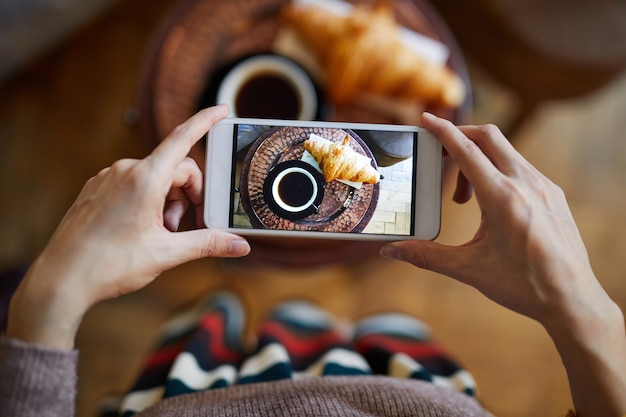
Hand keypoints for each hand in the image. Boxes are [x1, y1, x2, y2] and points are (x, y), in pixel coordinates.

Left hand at [7, 105, 249, 348]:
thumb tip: (240, 245)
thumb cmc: (110, 265)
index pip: (183, 138)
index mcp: (145, 179)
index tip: (222, 108)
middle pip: (174, 167)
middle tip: (183, 226)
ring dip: (167, 200)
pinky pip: (133, 183)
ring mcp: (108, 178)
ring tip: (160, 232)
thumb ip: (207, 243)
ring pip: (154, 177)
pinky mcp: (97, 188)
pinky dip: (147, 200)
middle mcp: (125, 170)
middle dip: (188, 193)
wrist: (62, 278)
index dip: (206, 120)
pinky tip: (140, 228)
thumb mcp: (167, 254)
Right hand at [382, 112, 608, 324]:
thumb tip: (392, 252)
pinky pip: (522, 168)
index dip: (442, 131)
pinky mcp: (554, 196)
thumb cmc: (524, 286)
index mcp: (503, 198)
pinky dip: (499, 172)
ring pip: (506, 152)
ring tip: (464, 199)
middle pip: (489, 137)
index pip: (466, 150)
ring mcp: (545, 187)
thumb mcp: (469, 269)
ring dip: (479, 161)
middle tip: (440, 157)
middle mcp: (527, 184)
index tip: (427, 119)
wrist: (573, 300)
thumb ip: (426, 256)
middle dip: (460, 137)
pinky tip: (491, 204)